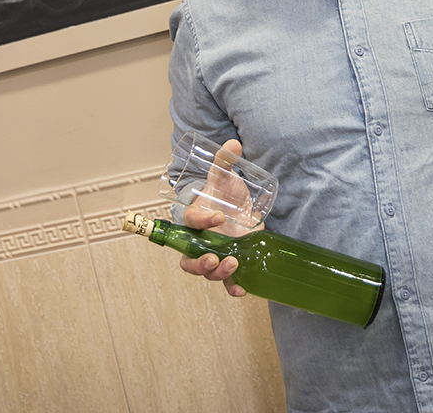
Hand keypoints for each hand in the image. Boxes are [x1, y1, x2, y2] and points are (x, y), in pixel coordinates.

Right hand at [177, 139, 259, 297]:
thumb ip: (225, 161)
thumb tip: (234, 143)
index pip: (192, 222)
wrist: (236, 207)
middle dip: (199, 263)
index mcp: (195, 217)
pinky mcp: (230, 263)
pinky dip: (233, 288)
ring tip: (233, 266)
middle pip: (189, 259)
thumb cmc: (225, 193)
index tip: (219, 217)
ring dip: (217, 273)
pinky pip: (226, 281)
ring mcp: (215, 254)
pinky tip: (243, 289)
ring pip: (207, 272)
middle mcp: (200, 240)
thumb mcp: (224, 177)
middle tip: (213, 257)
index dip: (203, 222)